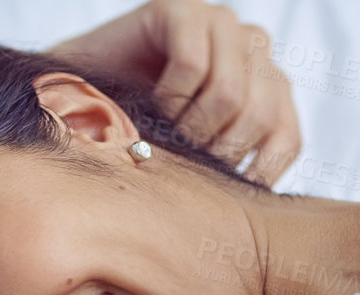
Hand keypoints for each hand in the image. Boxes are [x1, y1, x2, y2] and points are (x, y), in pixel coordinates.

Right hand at [52, 0, 301, 184]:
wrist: (72, 104)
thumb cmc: (140, 138)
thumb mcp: (200, 162)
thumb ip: (239, 170)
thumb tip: (266, 210)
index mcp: (268, 86)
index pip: (287, 137)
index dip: (249, 171)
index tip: (210, 186)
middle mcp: (253, 49)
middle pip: (259, 115)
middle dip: (212, 150)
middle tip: (176, 156)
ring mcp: (222, 24)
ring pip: (231, 93)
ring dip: (187, 126)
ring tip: (162, 130)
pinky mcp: (184, 8)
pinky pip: (192, 64)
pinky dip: (167, 96)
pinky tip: (150, 101)